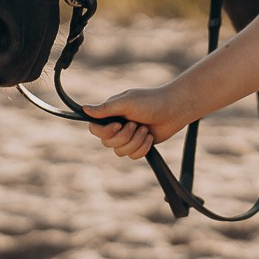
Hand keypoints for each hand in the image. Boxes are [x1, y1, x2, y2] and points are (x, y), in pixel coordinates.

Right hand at [77, 79, 192, 160]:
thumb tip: (84, 109)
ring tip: (145, 129)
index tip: (118, 125)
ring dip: (135, 142)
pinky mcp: (139, 145)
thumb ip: (105, 109)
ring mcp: (128, 137)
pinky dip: (142, 148)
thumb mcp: (126, 102)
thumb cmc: (151, 101)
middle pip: (107, 143)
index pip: (95, 129)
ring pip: (120, 152)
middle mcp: (117, 126)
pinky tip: (150, 137)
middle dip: (124, 136)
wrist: (174, 109)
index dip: (105, 131)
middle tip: (136, 124)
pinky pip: (133, 156)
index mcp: (111, 114)